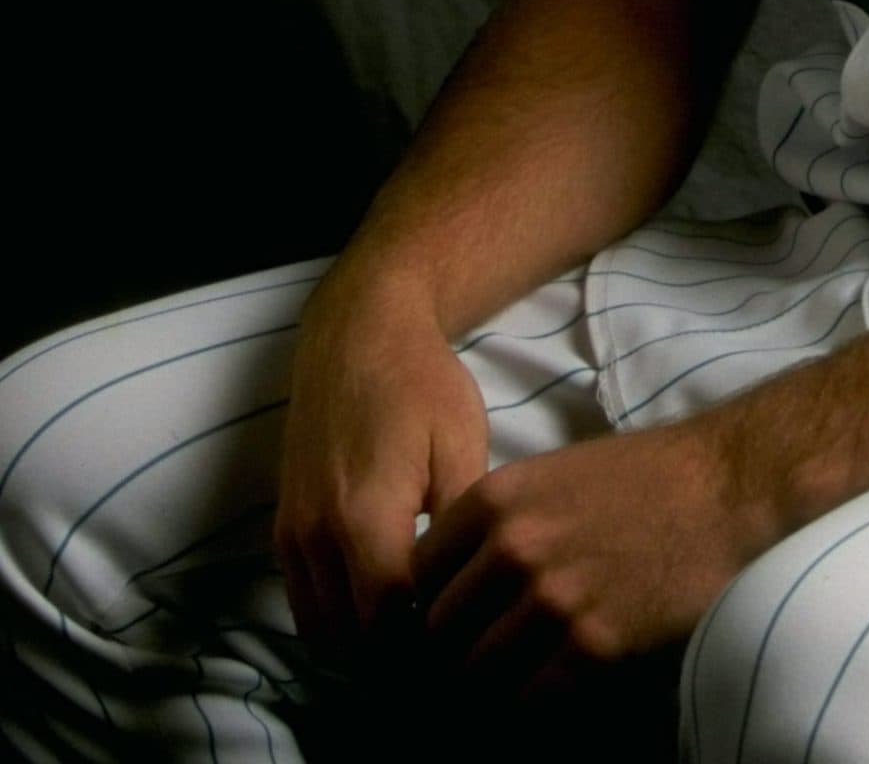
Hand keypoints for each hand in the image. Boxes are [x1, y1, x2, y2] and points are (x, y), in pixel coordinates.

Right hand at [275, 273, 489, 664]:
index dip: (427, 647)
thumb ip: (461, 525)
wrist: (357, 332)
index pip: (388, 626)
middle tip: (446, 644)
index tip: (464, 640)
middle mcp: (317, 536)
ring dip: (364, 643)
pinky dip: (337, 619)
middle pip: (351, 640)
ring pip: (321, 630)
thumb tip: (465, 589)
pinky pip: (303, 601)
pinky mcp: (283, 526)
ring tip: (417, 629)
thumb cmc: (421, 383)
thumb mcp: (462, 445)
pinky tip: (382, 604)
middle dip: (397, 656)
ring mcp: (292, 533)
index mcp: (365, 518)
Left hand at [411, 416, 753, 700]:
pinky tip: (543, 694)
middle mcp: (514, 548)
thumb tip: (451, 583)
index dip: (423, 608)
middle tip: (460, 672)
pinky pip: (527, 702)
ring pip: (473, 676)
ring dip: (482, 691)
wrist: (728, 487)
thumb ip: (497, 523)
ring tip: (496, 690)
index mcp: (496, 498)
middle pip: (436, 633)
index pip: (416, 576)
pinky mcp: (594, 645)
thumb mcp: (552, 475)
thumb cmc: (644, 478)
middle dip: (445, 657)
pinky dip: (527, 708)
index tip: (438, 628)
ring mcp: (553, 599)